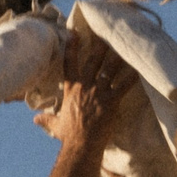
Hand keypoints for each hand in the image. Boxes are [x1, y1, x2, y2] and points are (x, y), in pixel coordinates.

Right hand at [45, 29, 135, 153]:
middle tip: (107, 31)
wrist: (81, 145)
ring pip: (110, 68)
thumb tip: (35, 119)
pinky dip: (133, 76)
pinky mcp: (111, 101)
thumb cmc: (68, 136)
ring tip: (126, 44)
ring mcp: (99, 92)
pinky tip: (141, 68)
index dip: (72, 47)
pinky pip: (124, 85)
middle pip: (94, 60)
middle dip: (101, 45)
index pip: (69, 63)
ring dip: (119, 56)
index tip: (75, 32)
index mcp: (71, 89)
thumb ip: (46, 119)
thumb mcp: (55, 125)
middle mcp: (85, 86)